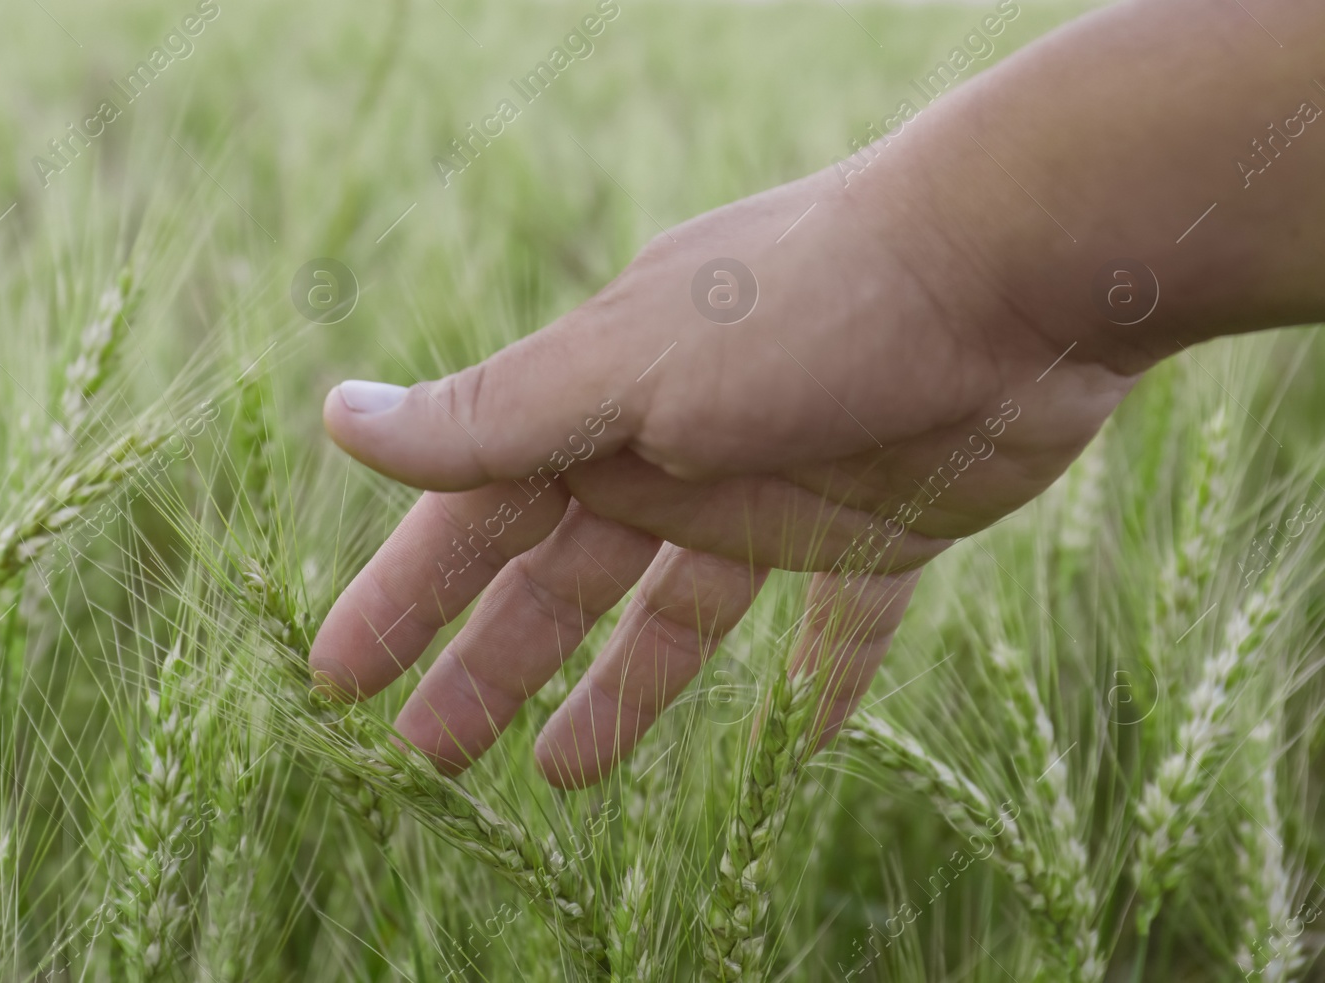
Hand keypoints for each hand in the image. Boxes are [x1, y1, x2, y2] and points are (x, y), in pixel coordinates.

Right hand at [307, 161, 1138, 787]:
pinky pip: (838, 623)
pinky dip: (819, 679)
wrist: (1019, 269)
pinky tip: (802, 739)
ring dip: (619, 690)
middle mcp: (673, 450)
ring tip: (561, 776)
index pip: (472, 517)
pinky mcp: (877, 526)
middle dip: (489, 662)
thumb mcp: (631, 370)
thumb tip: (341, 418)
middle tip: (428, 755)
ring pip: (675, 613)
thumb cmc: (810, 307)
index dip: (405, 597)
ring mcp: (775, 492)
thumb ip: (496, 418)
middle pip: (559, 578)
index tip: (339, 677)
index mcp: (600, 406)